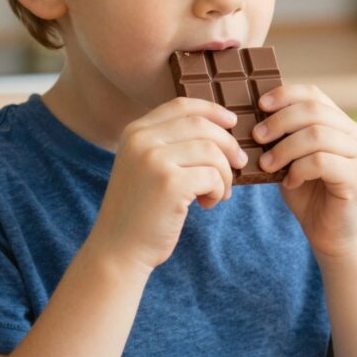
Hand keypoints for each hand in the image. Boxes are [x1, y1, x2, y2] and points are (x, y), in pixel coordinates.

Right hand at [86, 97, 245, 276]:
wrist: (118, 250)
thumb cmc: (141, 211)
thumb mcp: (146, 167)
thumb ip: (169, 144)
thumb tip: (220, 128)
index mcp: (135, 132)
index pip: (181, 105)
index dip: (212, 110)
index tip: (231, 121)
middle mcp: (141, 140)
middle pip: (202, 126)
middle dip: (228, 144)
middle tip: (238, 164)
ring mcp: (154, 160)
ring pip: (212, 151)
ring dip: (225, 173)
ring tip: (219, 193)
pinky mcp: (170, 183)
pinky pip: (213, 175)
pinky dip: (220, 190)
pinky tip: (209, 203)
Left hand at [253, 84, 356, 257]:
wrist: (330, 235)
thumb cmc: (308, 194)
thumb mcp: (290, 158)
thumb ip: (283, 136)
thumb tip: (254, 115)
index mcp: (339, 123)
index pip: (314, 94)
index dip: (285, 94)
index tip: (260, 105)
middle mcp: (354, 133)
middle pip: (314, 110)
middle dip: (279, 121)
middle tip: (256, 137)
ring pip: (316, 134)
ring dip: (284, 148)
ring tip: (267, 164)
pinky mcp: (356, 177)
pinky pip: (321, 161)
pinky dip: (298, 169)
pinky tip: (289, 182)